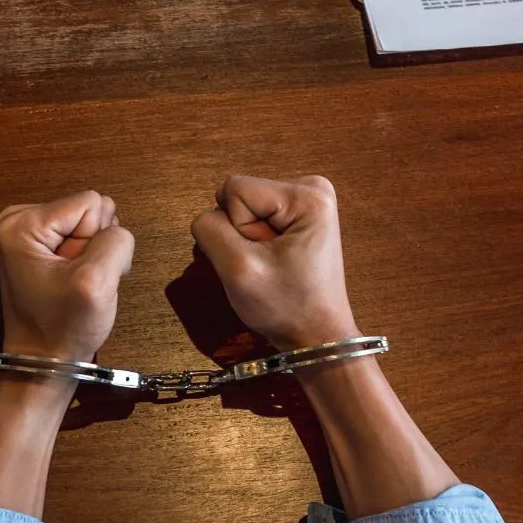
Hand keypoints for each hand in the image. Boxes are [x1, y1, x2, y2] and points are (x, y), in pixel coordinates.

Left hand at [0, 190, 135, 362]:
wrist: (44, 363)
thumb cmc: (63, 328)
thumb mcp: (95, 283)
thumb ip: (115, 242)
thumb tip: (115, 231)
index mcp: (22, 223)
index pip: (91, 203)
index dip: (96, 240)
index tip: (78, 274)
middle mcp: (19, 219)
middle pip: (89, 210)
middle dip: (94, 245)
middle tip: (79, 281)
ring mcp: (29, 232)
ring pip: (91, 222)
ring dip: (94, 254)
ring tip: (77, 284)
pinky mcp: (40, 245)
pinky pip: (83, 235)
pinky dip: (88, 259)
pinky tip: (76, 283)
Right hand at [191, 175, 359, 350]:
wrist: (316, 334)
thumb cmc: (287, 308)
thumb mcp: (238, 270)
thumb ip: (210, 231)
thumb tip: (206, 215)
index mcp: (307, 194)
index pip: (234, 189)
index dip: (236, 229)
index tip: (264, 258)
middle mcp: (312, 187)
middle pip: (241, 195)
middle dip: (243, 234)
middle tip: (268, 263)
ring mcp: (308, 199)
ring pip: (246, 207)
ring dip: (249, 239)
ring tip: (273, 264)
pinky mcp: (301, 213)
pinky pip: (257, 215)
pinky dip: (258, 241)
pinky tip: (276, 261)